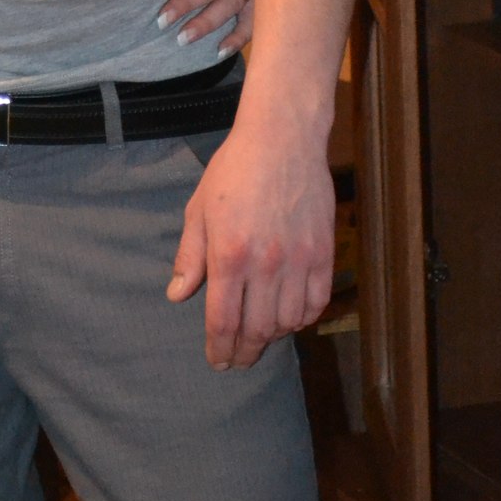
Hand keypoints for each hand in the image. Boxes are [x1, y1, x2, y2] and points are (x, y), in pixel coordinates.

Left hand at [166, 113, 336, 367]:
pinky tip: (289, 318)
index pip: (223, 320)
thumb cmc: (233, 171)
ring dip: (273, 337)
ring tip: (260, 337)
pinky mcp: (323, 253)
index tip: (217, 361)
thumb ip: (190, 256)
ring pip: (288, 321)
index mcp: (229, 254)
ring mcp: (299, 260)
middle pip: (257, 329)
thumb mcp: (199, 209)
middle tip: (237, 361)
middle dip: (244, 352)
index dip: (219, 348)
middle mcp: (265, 264)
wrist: (281, 139)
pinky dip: (302, 319)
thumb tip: (177, 295)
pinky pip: (316, 303)